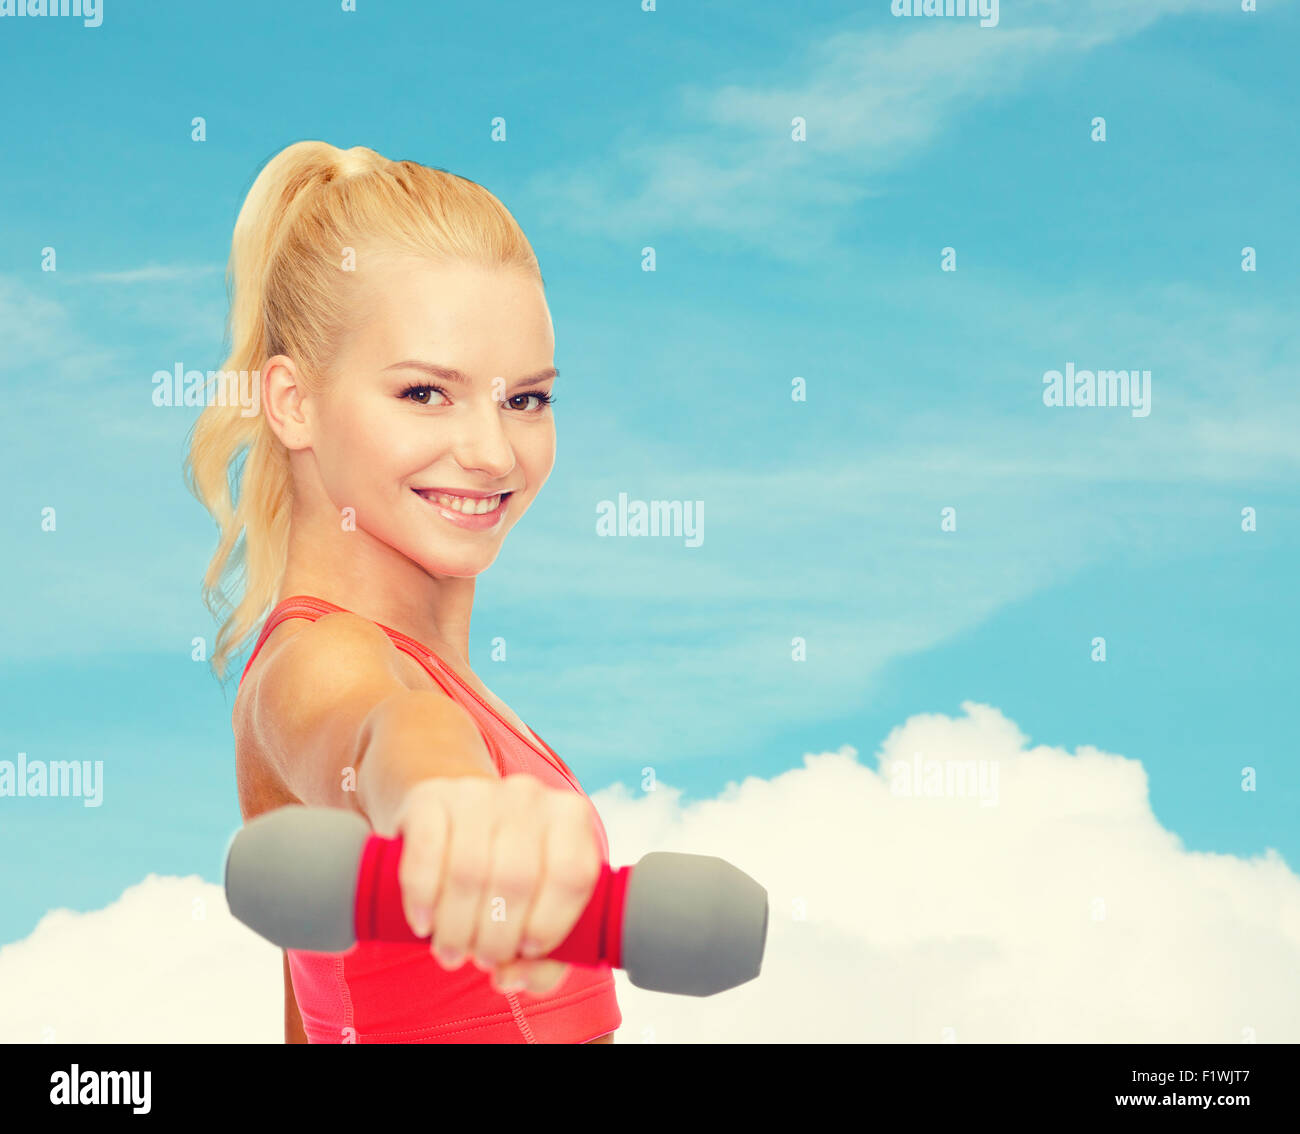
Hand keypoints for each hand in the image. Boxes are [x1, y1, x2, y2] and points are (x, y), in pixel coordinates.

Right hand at [392, 773, 601, 995]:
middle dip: (496, 938)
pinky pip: (426, 853)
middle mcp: (529, 795)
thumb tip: (512, 977)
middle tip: (482, 960)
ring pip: (469, 871)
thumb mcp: (538, 908)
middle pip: (516, 880)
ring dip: (457, 928)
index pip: (572, 875)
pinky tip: (423, 923)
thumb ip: (544, 957)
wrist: (455, 820)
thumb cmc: (507, 873)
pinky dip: (423, 898)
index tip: (527, 951)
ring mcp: (478, 792)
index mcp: (570, 817)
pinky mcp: (430, 798)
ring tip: (452, 952)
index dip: (550, 924)